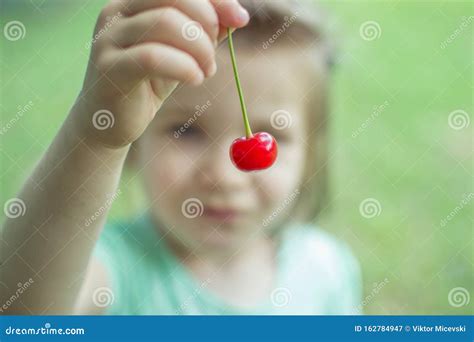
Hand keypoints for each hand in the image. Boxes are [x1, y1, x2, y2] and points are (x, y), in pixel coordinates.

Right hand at [75, 0, 248, 147]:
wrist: (113, 120)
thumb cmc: (149, 81)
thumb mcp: (182, 52)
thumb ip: (205, 31)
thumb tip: (237, 15)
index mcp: (134, 1)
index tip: (241, 19)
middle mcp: (117, 11)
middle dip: (207, 22)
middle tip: (213, 56)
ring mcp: (109, 37)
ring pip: (165, 22)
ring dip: (199, 48)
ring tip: (206, 71)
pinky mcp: (109, 67)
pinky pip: (153, 57)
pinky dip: (184, 67)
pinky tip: (195, 80)